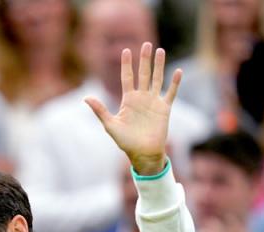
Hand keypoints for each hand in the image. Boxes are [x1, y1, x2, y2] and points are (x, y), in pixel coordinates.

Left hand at [85, 43, 181, 175]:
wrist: (143, 154)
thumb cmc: (126, 142)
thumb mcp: (110, 125)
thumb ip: (100, 110)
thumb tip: (86, 98)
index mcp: (128, 100)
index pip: (127, 77)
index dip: (126, 64)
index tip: (126, 50)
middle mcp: (141, 98)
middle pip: (143, 74)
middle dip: (144, 59)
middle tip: (146, 44)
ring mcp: (153, 102)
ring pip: (157, 79)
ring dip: (159, 66)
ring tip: (160, 51)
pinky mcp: (164, 109)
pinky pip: (170, 93)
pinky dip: (174, 83)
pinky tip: (177, 71)